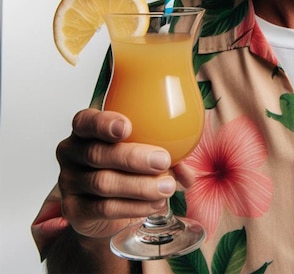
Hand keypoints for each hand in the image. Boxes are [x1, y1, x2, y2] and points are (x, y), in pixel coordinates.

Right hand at [56, 108, 178, 239]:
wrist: (108, 207)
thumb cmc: (128, 166)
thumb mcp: (146, 150)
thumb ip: (167, 151)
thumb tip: (186, 168)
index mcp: (87, 129)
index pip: (86, 121)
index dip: (104, 123)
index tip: (127, 127)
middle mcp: (72, 152)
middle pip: (98, 153)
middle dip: (134, 157)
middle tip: (163, 160)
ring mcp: (69, 182)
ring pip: (103, 183)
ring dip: (140, 186)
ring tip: (167, 187)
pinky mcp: (74, 210)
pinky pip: (105, 208)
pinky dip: (134, 206)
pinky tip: (155, 203)